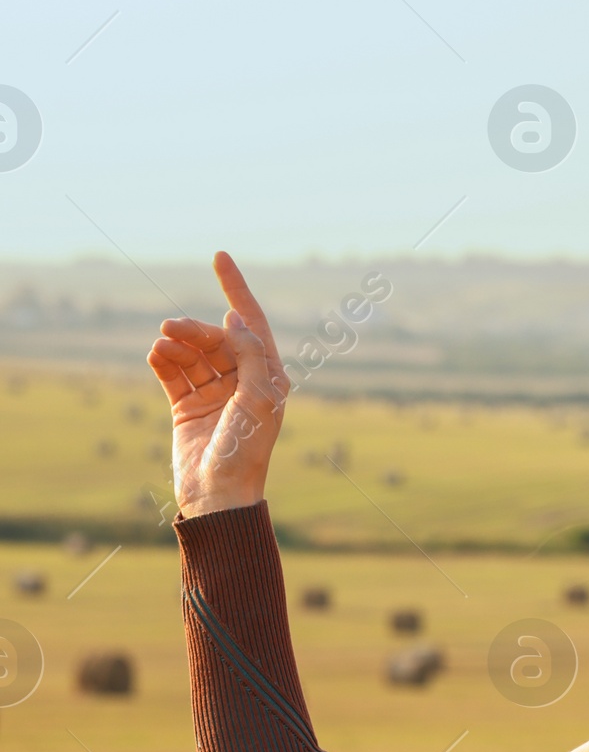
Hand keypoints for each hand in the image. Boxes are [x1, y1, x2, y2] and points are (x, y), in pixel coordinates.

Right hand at [146, 252, 288, 518]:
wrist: (219, 495)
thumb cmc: (246, 449)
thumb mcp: (259, 397)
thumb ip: (250, 353)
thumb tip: (236, 318)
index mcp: (269, 378)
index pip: (252, 323)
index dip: (237, 289)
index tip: (219, 256)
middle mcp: (243, 383)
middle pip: (216, 338)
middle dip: (194, 329)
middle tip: (170, 328)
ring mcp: (214, 395)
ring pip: (192, 353)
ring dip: (176, 344)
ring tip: (162, 345)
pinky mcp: (188, 408)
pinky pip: (173, 374)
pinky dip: (164, 361)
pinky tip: (155, 356)